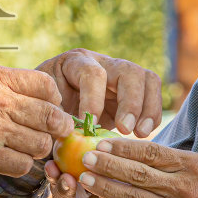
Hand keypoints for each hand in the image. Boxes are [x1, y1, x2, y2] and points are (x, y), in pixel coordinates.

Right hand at [0, 63, 73, 177]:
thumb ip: (4, 79)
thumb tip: (36, 90)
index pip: (46, 86)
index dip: (55, 98)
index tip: (52, 106)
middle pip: (51, 117)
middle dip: (59, 125)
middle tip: (58, 129)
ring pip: (41, 144)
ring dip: (40, 146)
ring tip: (30, 144)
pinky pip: (23, 165)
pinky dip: (23, 163)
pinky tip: (14, 157)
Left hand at [36, 49, 161, 135]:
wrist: (50, 106)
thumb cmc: (44, 108)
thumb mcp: (43, 110)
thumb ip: (54, 120)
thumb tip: (73, 133)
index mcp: (74, 63)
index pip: (91, 73)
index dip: (93, 99)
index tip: (89, 124)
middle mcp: (102, 63)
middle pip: (127, 70)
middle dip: (130, 102)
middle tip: (125, 129)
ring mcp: (120, 75)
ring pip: (146, 79)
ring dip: (148, 108)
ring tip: (140, 133)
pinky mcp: (134, 91)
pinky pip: (153, 94)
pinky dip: (153, 114)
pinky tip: (143, 133)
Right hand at [48, 161, 143, 197]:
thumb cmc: (106, 186)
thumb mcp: (93, 171)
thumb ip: (84, 154)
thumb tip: (79, 123)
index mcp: (62, 194)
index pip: (53, 183)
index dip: (52, 176)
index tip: (52, 165)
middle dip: (65, 190)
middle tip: (69, 178)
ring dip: (97, 196)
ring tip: (107, 182)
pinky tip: (125, 195)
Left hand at [74, 138, 197, 197]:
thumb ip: (169, 157)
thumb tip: (132, 148)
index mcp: (191, 165)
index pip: (151, 153)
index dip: (125, 148)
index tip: (103, 142)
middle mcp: (182, 187)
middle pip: (139, 174)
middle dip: (109, 166)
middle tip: (86, 158)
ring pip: (135, 197)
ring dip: (107, 188)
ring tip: (85, 178)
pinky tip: (102, 196)